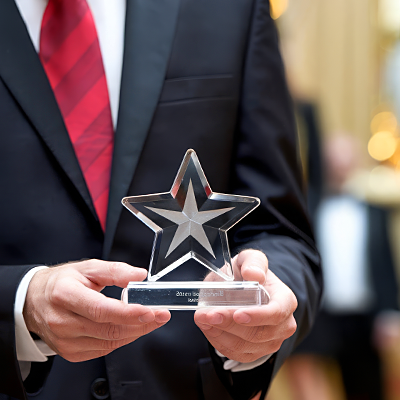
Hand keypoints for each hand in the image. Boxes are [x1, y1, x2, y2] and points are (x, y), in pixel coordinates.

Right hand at [23, 259, 170, 361]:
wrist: (34, 300)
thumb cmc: (61, 283)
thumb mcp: (87, 267)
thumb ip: (115, 270)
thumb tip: (139, 275)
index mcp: (65, 295)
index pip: (102, 309)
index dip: (129, 312)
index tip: (151, 310)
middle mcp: (62, 321)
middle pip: (109, 329)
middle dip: (141, 323)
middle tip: (161, 315)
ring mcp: (65, 341)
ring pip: (110, 342)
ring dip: (135, 332)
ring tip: (150, 320)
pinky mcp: (70, 353)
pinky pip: (104, 350)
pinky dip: (122, 339)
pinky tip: (130, 328)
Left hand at [194, 249, 296, 362]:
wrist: (243, 287)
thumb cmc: (247, 273)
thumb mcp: (250, 259)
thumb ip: (253, 262)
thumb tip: (254, 274)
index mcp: (285, 300)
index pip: (276, 313)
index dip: (257, 316)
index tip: (237, 314)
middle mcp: (283, 325)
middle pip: (257, 333)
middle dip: (228, 324)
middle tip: (206, 314)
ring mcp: (270, 341)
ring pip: (244, 346)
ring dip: (219, 333)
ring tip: (202, 317)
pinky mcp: (255, 352)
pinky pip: (236, 353)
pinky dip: (218, 341)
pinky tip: (207, 327)